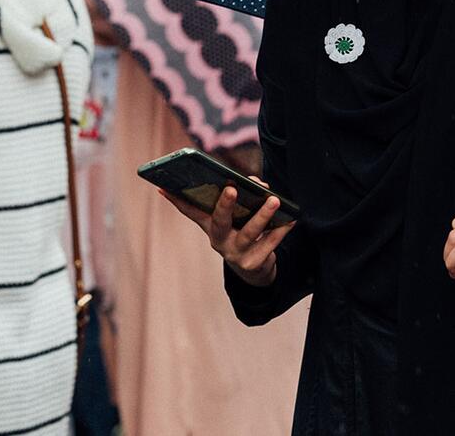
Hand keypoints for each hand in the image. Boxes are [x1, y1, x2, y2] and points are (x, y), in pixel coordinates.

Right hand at [161, 182, 293, 286]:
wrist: (254, 270)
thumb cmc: (243, 233)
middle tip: (232, 189)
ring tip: (273, 200)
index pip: (191, 212)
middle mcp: (219, 241)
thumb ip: (245, 197)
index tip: (163, 187)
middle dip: (225, 205)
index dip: (176, 200)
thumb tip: (257, 184)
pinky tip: (290, 218)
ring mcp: (236, 253)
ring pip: (249, 233)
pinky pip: (270, 244)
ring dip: (262, 215)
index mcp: (210, 227)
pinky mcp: (254, 263)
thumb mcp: (237, 218)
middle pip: (220, 222)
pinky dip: (281, 230)